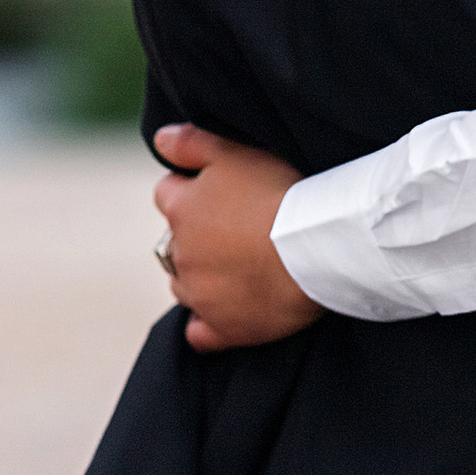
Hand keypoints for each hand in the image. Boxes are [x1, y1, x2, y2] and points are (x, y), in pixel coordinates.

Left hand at [152, 126, 318, 353]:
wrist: (316, 247)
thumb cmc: (281, 195)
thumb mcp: (234, 153)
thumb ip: (190, 143)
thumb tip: (159, 140)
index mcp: (181, 209)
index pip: (168, 194)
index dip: (193, 191)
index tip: (223, 194)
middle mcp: (180, 253)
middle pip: (175, 243)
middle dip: (197, 237)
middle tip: (239, 230)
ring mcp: (199, 294)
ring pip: (186, 285)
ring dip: (203, 277)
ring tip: (243, 268)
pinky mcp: (223, 327)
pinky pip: (201, 334)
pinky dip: (208, 325)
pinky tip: (226, 314)